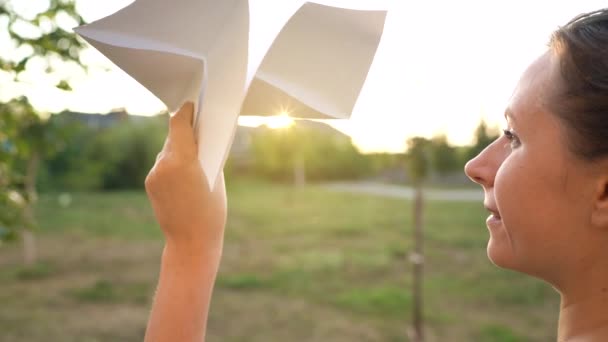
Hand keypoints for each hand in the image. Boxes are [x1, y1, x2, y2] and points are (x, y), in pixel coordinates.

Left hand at [145, 102, 226, 251]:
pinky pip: (162, 164)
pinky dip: (173, 164)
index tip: (192, 107)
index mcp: (182, 160)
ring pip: (166, 150)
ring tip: (195, 161)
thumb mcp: (215, 177)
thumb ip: (204, 155)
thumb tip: (199, 139)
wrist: (191, 242)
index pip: (178, 123)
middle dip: (185, 132)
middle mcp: (163, 164)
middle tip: (201, 131)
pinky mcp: (150, 183)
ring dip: (179, 149)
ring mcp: (154, 174)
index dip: (186, 112)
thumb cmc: (211, 211)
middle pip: (172, 136)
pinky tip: (185, 176)